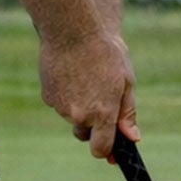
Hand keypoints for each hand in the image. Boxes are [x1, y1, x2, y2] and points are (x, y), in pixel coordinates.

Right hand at [38, 30, 136, 158]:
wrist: (72, 30)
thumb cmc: (105, 52)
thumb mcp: (125, 81)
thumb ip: (127, 113)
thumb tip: (132, 138)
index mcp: (102, 113)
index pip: (100, 149)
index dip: (106, 150)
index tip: (109, 145)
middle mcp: (80, 115)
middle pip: (84, 134)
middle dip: (92, 124)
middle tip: (99, 98)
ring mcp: (61, 107)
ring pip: (72, 117)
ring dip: (78, 107)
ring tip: (85, 78)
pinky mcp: (48, 97)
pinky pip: (59, 104)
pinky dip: (65, 95)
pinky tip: (71, 75)